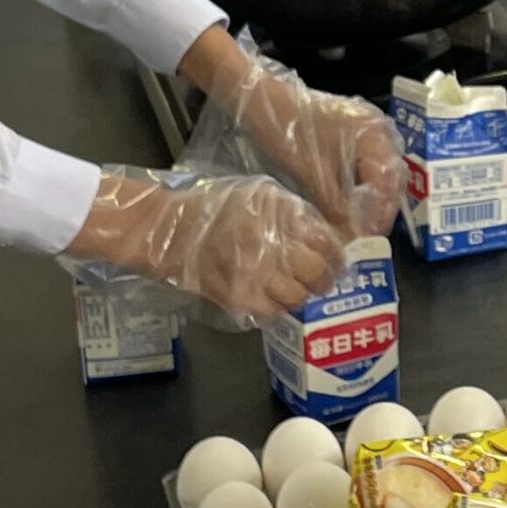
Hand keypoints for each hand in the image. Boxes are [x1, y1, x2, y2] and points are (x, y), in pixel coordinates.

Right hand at [66, 170, 346, 324]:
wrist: (170, 229)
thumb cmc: (217, 207)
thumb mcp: (262, 195)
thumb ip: (293, 213)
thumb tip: (322, 234)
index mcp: (284, 219)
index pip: (328, 245)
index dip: (336, 258)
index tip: (336, 263)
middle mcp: (275, 247)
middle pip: (317, 274)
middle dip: (323, 281)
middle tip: (321, 282)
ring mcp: (256, 275)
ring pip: (296, 298)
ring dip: (300, 297)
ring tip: (296, 291)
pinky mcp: (237, 297)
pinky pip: (270, 312)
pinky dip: (276, 309)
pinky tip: (271, 299)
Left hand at [183, 35, 404, 237]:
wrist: (261, 101)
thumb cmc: (287, 134)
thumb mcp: (312, 173)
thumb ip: (337, 205)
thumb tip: (354, 237)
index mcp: (374, 134)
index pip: (390, 181)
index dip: (381, 212)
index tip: (368, 239)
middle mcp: (379, 130)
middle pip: (391, 176)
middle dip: (380, 207)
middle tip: (365, 235)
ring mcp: (367, 130)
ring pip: (380, 172)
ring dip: (371, 198)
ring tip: (358, 224)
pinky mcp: (353, 134)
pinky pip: (366, 165)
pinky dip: (360, 186)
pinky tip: (349, 204)